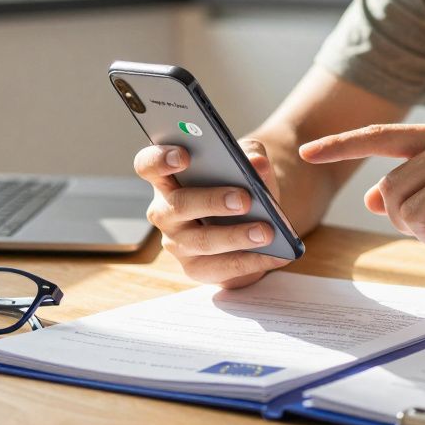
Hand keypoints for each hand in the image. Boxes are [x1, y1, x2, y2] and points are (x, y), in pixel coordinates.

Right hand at [134, 138, 289, 287]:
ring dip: (235, 236)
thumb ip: (251, 156)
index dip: (160, 159)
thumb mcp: (247, 163)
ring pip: (201, 241)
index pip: (149, 165)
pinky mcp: (196, 268)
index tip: (184, 156)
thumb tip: (257, 164)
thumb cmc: (240, 184)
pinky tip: (276, 255)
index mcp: (168, 178)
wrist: (253, 218)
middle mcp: (165, 211)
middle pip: (177, 205)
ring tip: (266, 231)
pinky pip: (221, 268)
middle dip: (212, 201)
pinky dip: (252, 261)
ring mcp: (177, 242)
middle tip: (244, 199)